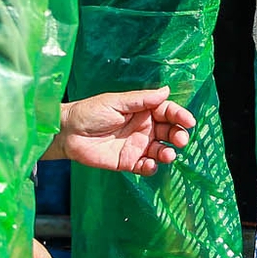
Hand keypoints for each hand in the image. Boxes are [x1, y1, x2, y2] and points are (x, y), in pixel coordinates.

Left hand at [50, 88, 193, 174]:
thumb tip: (166, 90)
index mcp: (142, 110)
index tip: (189, 121)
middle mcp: (143, 128)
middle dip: (178, 135)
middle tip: (180, 139)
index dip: (179, 115)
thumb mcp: (116, 102)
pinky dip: (151, 167)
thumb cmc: (90, 112)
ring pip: (160, 150)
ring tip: (167, 154)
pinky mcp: (128, 162)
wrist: (68, 133)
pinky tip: (150, 164)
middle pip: (168, 132)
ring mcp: (137, 145)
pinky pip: (145, 166)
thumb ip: (142, 99)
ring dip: (167, 153)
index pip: (167, 112)